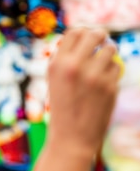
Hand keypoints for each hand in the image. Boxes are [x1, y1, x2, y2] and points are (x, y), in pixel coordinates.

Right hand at [46, 27, 119, 158]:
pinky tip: (104, 83)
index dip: (83, 33)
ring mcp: (94, 76)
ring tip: (102, 64)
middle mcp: (75, 66)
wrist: (71, 139)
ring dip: (109, 53)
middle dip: (100, 37)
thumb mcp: (55, 80)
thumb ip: (67, 58)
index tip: (87, 39)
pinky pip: (116, 68)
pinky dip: (112, 72)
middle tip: (101, 42)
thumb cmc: (63, 107)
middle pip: (95, 35)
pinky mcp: (110, 87)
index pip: (75, 32)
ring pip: (110, 50)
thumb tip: (85, 35)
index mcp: (57, 63)